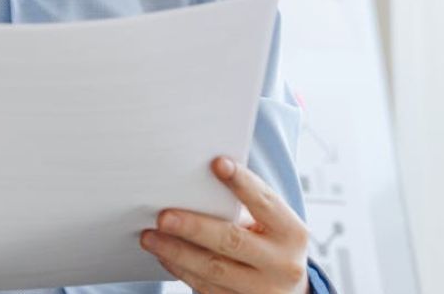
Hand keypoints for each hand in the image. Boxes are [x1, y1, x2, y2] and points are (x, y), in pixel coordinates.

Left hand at [140, 156, 310, 293]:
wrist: (289, 292)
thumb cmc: (272, 244)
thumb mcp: (273, 226)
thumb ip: (245, 208)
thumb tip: (197, 186)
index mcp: (292, 233)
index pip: (266, 203)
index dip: (242, 183)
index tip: (217, 163)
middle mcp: (282, 264)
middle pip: (232, 241)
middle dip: (194, 227)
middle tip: (163, 215)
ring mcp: (262, 290)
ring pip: (213, 269)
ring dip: (177, 252)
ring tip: (150, 236)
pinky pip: (205, 288)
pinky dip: (181, 270)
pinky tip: (164, 255)